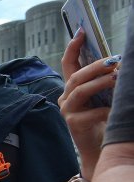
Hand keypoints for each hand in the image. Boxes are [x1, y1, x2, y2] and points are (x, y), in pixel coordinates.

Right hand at [59, 30, 118, 177]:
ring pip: (80, 90)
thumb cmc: (104, 121)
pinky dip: (106, 108)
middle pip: (76, 75)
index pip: (69, 63)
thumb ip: (104, 81)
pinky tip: (115, 108)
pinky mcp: (73, 124)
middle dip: (95, 66)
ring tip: (116, 78)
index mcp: (72, 88)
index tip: (81, 31)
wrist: (100, 150)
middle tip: (113, 60)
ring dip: (100, 82)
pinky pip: (91, 112)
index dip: (73, 47)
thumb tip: (116, 63)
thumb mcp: (103, 97)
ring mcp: (67, 111)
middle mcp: (66, 98)